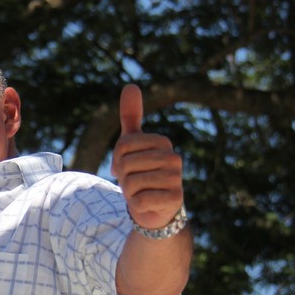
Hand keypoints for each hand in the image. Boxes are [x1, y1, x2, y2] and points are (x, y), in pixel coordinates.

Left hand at [110, 84, 183, 229]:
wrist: (155, 209)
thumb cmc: (142, 173)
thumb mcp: (133, 145)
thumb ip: (131, 117)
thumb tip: (131, 85)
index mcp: (163, 143)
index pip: (123, 145)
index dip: (117, 159)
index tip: (126, 166)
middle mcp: (174, 159)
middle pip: (126, 164)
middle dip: (123, 177)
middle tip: (134, 182)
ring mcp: (176, 180)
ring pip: (131, 183)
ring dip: (129, 192)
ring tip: (141, 192)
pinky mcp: (174, 200)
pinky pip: (139, 201)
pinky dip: (136, 206)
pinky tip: (147, 205)